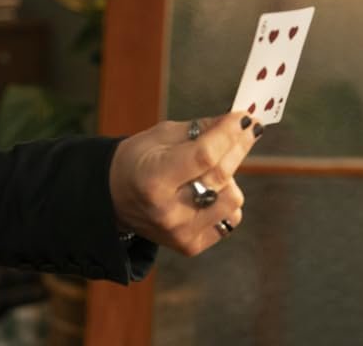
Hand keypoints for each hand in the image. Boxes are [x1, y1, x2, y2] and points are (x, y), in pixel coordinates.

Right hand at [109, 112, 260, 256]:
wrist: (114, 198)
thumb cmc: (138, 161)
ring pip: (233, 199)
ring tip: (208, 171)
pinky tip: (208, 192)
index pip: (204, 156)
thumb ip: (200, 129)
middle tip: (248, 127)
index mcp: (154, 179)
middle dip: (239, 146)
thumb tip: (238, 121)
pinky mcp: (191, 245)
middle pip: (222, 176)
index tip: (245, 117)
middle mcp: (168, 212)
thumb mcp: (161, 135)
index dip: (228, 134)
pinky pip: (230, 218)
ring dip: (229, 178)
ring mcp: (181, 233)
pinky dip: (225, 200)